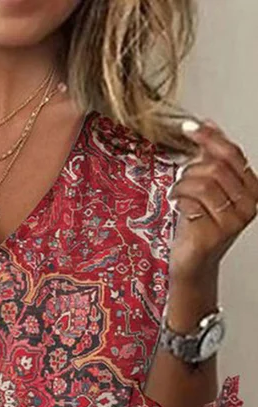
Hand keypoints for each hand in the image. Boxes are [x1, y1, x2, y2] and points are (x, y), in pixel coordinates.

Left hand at [167, 117, 257, 283]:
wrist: (192, 261)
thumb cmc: (198, 225)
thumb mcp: (207, 186)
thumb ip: (210, 156)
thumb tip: (208, 124)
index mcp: (251, 188)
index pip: (232, 154)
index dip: (209, 138)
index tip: (189, 127)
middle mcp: (248, 205)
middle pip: (216, 167)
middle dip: (191, 169)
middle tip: (181, 180)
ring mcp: (233, 221)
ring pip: (203, 183)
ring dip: (182, 185)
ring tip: (177, 195)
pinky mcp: (214, 234)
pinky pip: (191, 203)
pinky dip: (179, 201)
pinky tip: (178, 208)